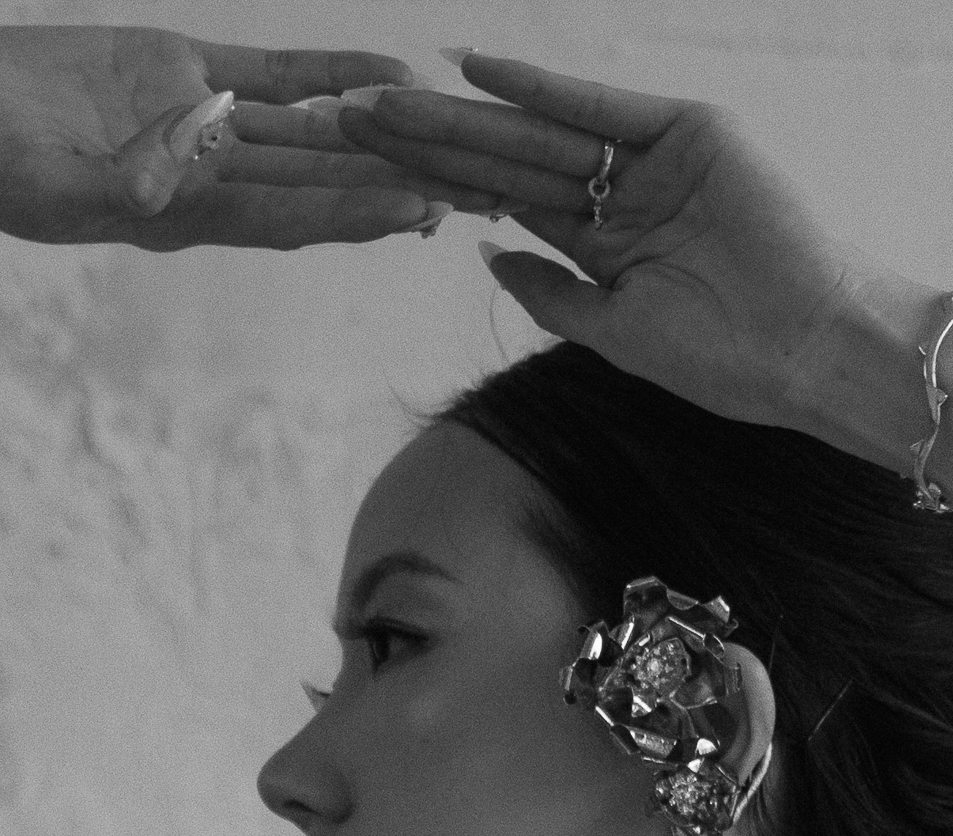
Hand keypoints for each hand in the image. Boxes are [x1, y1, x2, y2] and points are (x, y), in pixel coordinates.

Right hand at [0, 25, 507, 249]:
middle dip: (396, 190)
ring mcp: (201, 122)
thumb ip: (111, 188)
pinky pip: (275, 73)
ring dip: (380, 138)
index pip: (288, 215)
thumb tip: (172, 196)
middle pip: (320, 183)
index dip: (354, 213)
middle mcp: (209, 178)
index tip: (419, 213)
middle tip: (476, 194)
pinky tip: (390, 75)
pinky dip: (330, 72)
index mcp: (182, 213)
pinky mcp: (184, 70)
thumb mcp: (44, 181)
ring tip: (452, 141)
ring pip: (311, 131)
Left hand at [337, 52, 911, 446]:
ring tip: (386, 99)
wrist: (807, 349)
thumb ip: (554, 295)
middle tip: (346, 117)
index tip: (365, 171)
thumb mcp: (616, 335)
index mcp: (604, 246)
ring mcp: (652, 161)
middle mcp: (622, 196)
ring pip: (538, 134)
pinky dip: (540, 89)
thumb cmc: (724, 360)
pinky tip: (473, 70)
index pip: (504, 204)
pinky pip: (598, 109)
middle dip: (427, 141)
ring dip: (461, 115)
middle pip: (506, 161)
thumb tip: (488, 251)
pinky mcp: (686, 133)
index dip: (435, 185)